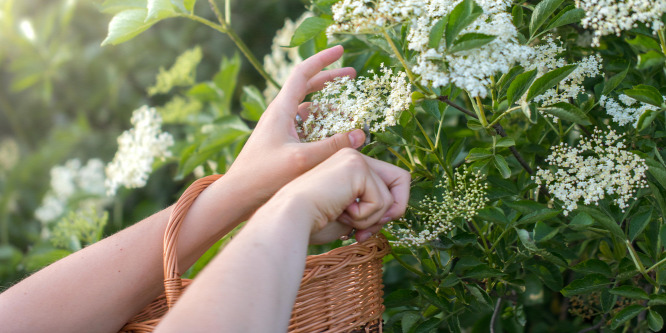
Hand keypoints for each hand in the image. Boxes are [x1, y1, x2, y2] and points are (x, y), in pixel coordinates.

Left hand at [225, 46, 364, 207]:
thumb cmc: (263, 177)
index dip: (323, 59)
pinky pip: (306, 127)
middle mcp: (280, 114)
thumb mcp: (303, 160)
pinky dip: (322, 126)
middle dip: (331, 79)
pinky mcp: (282, 143)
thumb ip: (333, 146)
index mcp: (281, 109)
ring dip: (329, 107)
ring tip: (351, 113)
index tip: (341, 50)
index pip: (303, 73)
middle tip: (353, 75)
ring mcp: (280, 129)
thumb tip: (362, 134)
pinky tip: (335, 136)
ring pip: (309, 109)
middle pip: (308, 86)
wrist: (237, 196)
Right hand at [273, 148, 410, 243]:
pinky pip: (381, 201)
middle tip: (364, 232)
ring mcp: (355, 158)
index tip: (362, 232)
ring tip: (343, 217)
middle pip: (401, 181)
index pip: (389, 182)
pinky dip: (365, 217)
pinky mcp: (357, 166)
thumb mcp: (349, 216)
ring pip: (390, 198)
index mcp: (348, 167)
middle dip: (389, 213)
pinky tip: (341, 212)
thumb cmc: (310, 222)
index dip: (385, 210)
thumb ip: (371, 209)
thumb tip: (396, 210)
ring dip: (370, 220)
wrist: (289, 219)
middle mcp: (353, 156)